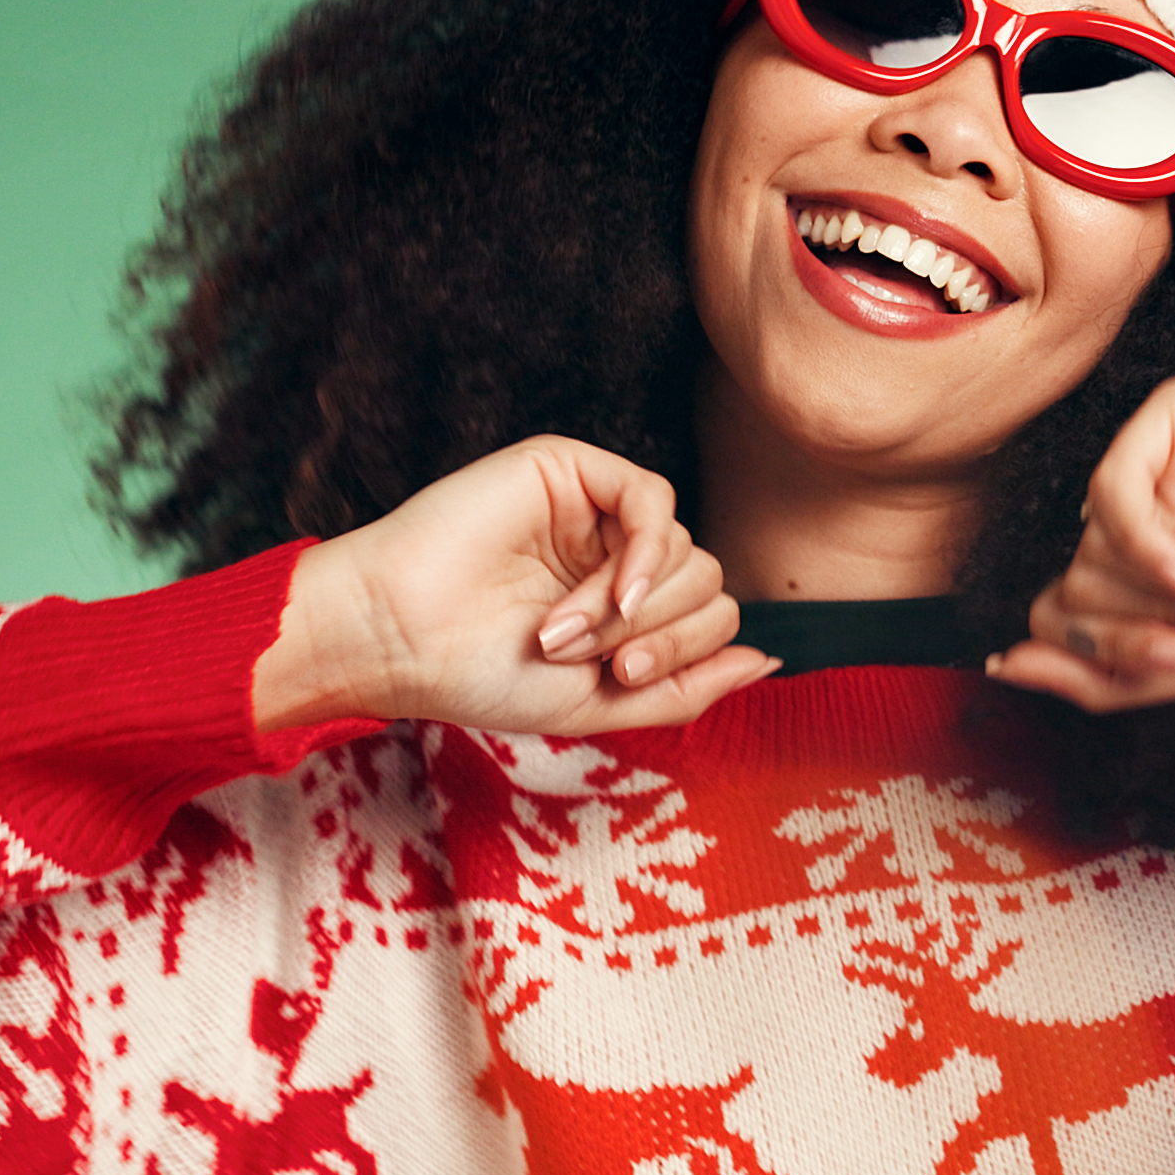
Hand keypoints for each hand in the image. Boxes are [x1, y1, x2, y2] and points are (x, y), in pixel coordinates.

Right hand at [254, 436, 778, 734]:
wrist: (403, 641)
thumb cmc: (485, 676)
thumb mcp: (604, 705)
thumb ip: (690, 688)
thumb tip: (771, 662)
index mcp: (625, 604)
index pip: (711, 616)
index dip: (682, 653)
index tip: (616, 681)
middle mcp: (615, 552)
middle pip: (707, 581)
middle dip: (657, 633)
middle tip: (589, 659)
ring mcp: (594, 508)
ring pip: (685, 547)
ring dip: (632, 606)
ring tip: (562, 631)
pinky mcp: (569, 468)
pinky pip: (652, 498)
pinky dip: (644, 553)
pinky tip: (609, 590)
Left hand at [986, 376, 1174, 712]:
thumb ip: (1099, 677)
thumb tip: (1004, 667)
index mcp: (1138, 570)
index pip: (1063, 617)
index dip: (1103, 654)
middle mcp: (1135, 514)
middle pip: (1071, 587)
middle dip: (1140, 627)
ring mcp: (1150, 464)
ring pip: (1089, 549)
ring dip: (1167, 596)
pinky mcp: (1172, 420)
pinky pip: (1110, 495)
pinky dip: (1147, 549)